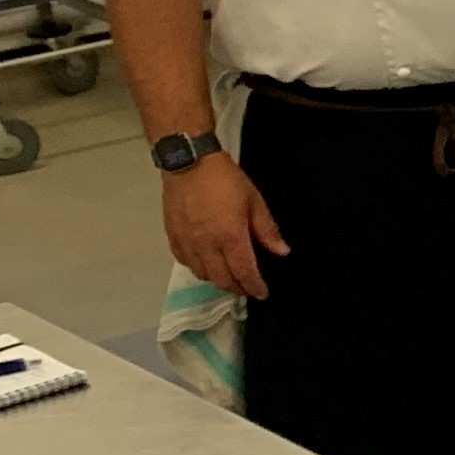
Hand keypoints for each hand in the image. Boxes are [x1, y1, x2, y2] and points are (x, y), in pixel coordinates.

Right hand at [162, 152, 287, 301]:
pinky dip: (198, 268)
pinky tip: (206, 264)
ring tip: (229, 277)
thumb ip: (267, 230)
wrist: (188, 162)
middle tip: (247, 288)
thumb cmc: (225, 179)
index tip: (262, 293)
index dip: (254, 286)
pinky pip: (185, 262)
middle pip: (222, 279)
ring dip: (217, 280)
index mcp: (230, 236)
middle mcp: (206, 244)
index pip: (244, 272)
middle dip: (237, 288)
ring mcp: (187, 242)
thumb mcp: (254, 201)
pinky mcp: (172, 236)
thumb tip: (281, 251)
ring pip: (202, 274)